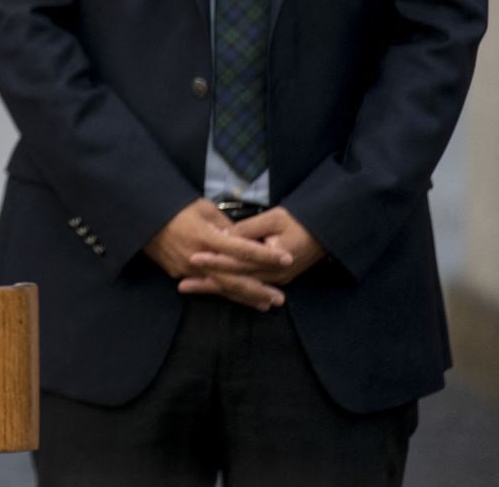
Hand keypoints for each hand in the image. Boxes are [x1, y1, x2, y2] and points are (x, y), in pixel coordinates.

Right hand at [145, 199, 291, 310]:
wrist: (140, 217)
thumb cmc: (174, 207)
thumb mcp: (202, 208)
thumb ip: (225, 225)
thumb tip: (243, 239)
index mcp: (206, 236)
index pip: (242, 249)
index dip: (266, 254)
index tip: (287, 259)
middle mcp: (198, 257)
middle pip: (234, 279)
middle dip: (259, 290)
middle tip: (280, 299)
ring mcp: (187, 268)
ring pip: (221, 287)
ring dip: (245, 297)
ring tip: (266, 304)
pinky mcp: (178, 274)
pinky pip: (205, 285)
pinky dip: (224, 292)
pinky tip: (239, 298)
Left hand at [187, 206, 324, 289]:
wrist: (326, 233)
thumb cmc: (300, 221)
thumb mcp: (275, 218)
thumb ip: (249, 229)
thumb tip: (225, 236)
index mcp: (272, 260)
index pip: (237, 263)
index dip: (215, 261)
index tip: (193, 258)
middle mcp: (273, 276)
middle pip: (234, 280)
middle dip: (207, 282)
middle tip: (181, 284)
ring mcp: (275, 280)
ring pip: (239, 286)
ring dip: (214, 288)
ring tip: (189, 288)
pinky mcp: (275, 279)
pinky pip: (248, 286)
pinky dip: (229, 288)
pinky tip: (212, 289)